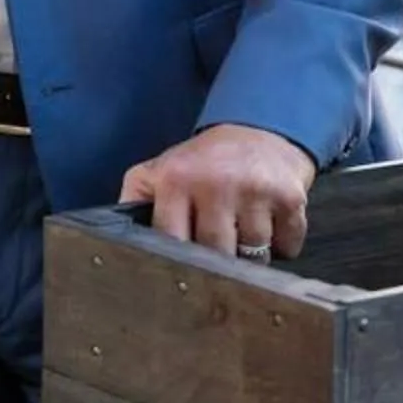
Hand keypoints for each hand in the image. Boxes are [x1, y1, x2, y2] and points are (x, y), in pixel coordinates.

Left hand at [120, 125, 315, 261]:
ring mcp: (255, 191)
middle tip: (218, 256)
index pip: (169, 242)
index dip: (175, 265)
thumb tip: (111, 240)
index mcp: (176, 180)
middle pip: (214, 256)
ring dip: (252, 258)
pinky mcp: (290, 197)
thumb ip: (134, 199)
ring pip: (254, 257)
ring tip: (244, 237)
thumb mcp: (162, 169)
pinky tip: (272, 227)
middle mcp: (215, 183)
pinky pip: (288, 246)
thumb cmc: (205, 161)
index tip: (180, 275)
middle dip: (217, 264)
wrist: (261, 127)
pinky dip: (284, 246)